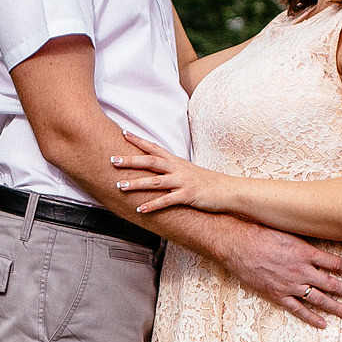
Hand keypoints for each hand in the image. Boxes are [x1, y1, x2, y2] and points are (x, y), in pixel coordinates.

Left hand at [109, 130, 231, 214]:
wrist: (229, 190)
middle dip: (130, 161)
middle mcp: (178, 169)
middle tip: (112, 159)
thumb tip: (156, 170)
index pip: (154, 148)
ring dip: (136, 184)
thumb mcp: (188, 171)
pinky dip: (152, 205)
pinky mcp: (188, 195)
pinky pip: (167, 201)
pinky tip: (139, 209)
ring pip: (155, 181)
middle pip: (150, 162)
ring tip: (119, 186)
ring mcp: (183, 182)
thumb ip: (172, 169)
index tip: (123, 132)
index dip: (139, 140)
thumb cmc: (207, 182)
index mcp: (176, 162)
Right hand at [210, 219, 341, 328]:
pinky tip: (323, 324)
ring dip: (337, 307)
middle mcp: (302, 270)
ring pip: (319, 299)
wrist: (237, 243)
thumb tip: (318, 243)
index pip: (335, 263)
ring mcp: (290, 284)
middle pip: (331, 284)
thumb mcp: (288, 231)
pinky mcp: (277, 294)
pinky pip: (298, 309)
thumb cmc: (260, 232)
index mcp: (306, 252)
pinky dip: (311, 317)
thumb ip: (304, 241)